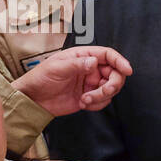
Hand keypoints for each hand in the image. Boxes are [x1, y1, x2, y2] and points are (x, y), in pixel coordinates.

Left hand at [11, 46, 132, 115]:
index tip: (127, 70)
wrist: (33, 99)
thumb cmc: (40, 78)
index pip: (108, 55)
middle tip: (103, 91)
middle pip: (114, 73)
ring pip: (111, 89)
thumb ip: (77, 64)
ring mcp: (91, 83)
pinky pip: (103, 101)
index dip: (120, 61)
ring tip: (86, 99)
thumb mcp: (57, 67)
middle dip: (112, 84)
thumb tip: (94, 62)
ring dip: (102, 96)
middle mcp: (90, 69)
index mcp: (83, 56)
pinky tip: (83, 103)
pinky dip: (97, 104)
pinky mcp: (90, 97)